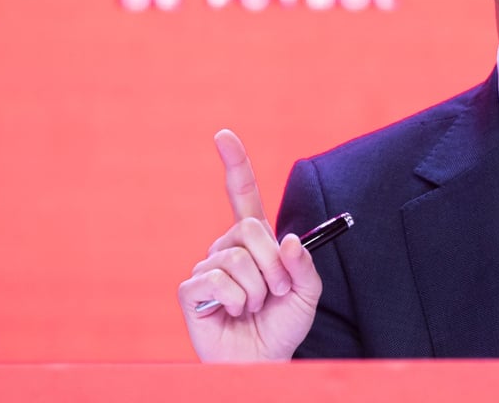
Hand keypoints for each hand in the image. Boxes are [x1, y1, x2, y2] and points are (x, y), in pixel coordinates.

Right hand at [177, 129, 321, 361]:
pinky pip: (218, 280)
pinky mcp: (191, 290)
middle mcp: (226, 248)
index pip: (242, 195)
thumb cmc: (283, 326)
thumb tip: (290, 240)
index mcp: (254, 241)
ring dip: (259, 288)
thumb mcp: (307, 293)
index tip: (223, 136)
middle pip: (250, 229)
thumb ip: (304, 265)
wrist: (265, 361)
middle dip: (274, 263)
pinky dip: (238, 300)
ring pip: (237, 258)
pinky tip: (235, 312)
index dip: (234, 165)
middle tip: (278, 290)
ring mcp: (206, 267)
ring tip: (256, 306)